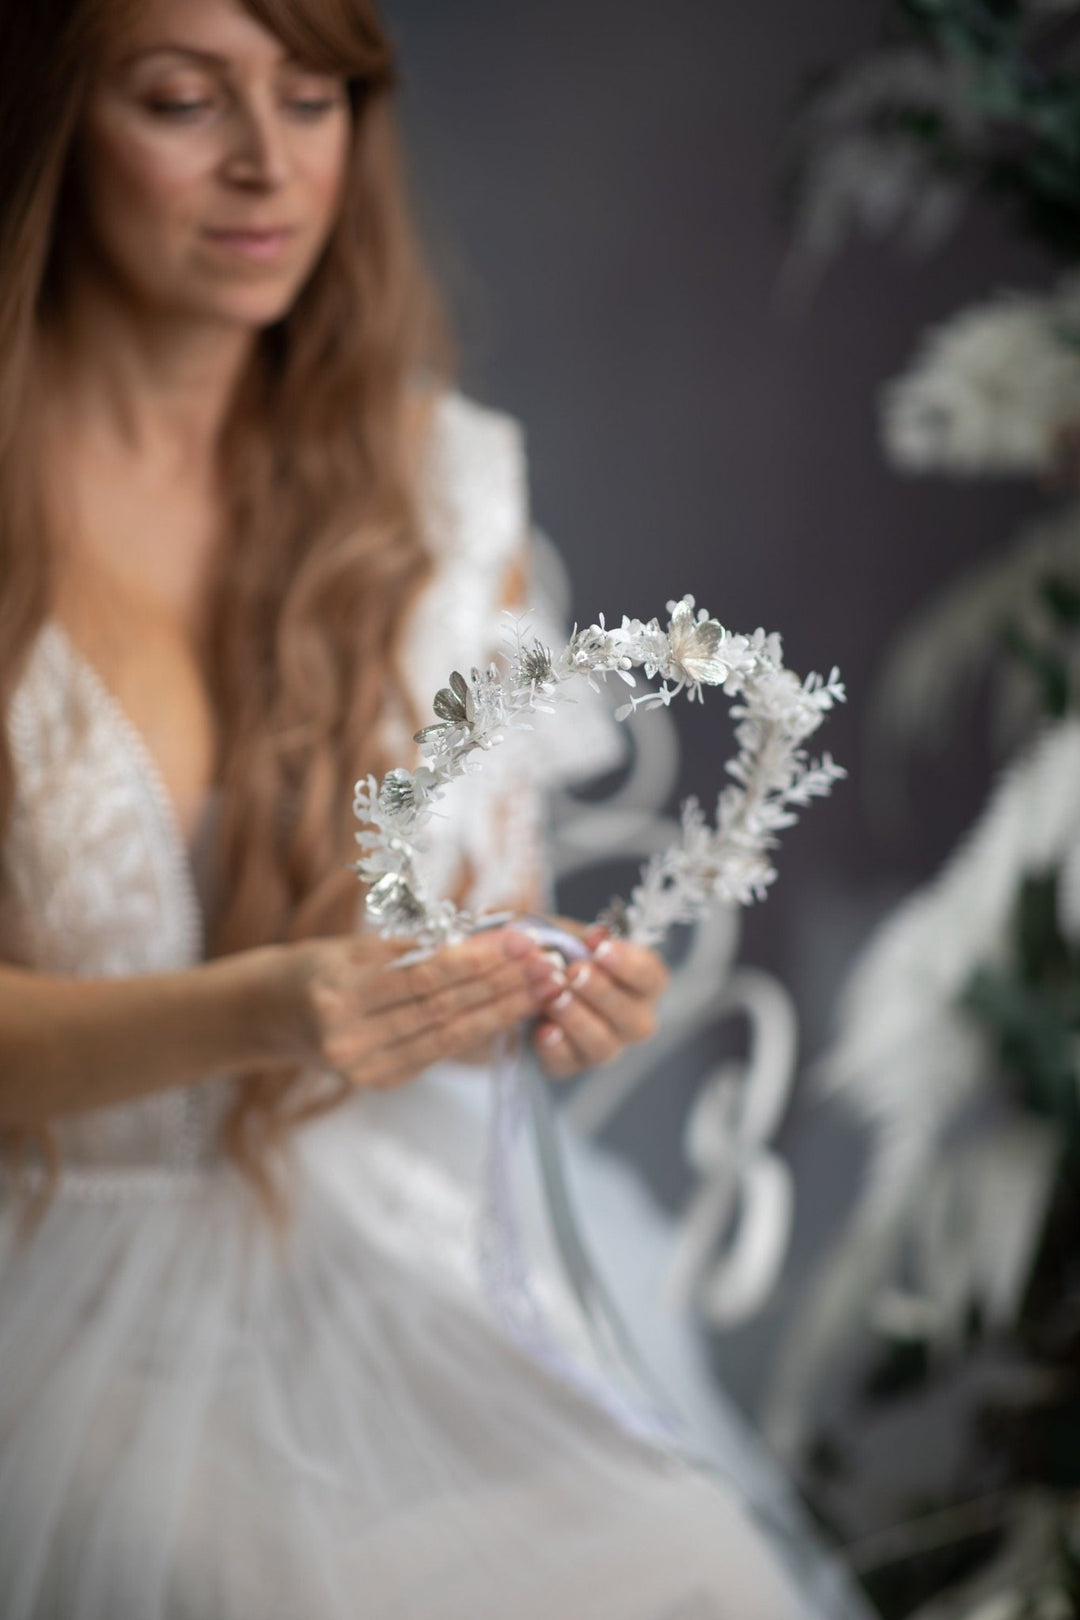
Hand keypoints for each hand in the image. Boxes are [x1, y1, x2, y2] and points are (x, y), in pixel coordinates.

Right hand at [281, 929, 561, 1090]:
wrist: (267, 1015)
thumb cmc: (316, 968)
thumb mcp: (353, 947)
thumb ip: (415, 948)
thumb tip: (488, 939)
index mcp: (337, 995)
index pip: (423, 977)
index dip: (478, 961)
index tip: (522, 941)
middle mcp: (347, 1039)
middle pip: (440, 1008)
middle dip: (501, 986)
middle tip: (547, 964)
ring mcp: (363, 1068)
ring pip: (446, 1035)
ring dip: (501, 1011)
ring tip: (542, 988)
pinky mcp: (379, 1082)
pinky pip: (437, 1052)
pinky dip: (477, 1030)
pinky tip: (510, 1012)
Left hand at [529, 923, 668, 1079]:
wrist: (533, 985)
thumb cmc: (566, 955)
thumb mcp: (575, 937)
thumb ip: (587, 938)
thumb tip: (596, 936)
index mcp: (643, 984)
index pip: (651, 978)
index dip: (629, 965)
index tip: (602, 949)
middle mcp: (633, 1020)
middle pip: (633, 1017)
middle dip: (602, 993)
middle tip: (575, 972)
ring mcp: (605, 1046)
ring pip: (603, 1044)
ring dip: (578, 1020)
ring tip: (555, 998)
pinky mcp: (572, 1064)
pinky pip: (568, 1063)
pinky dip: (556, 1048)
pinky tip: (544, 1031)